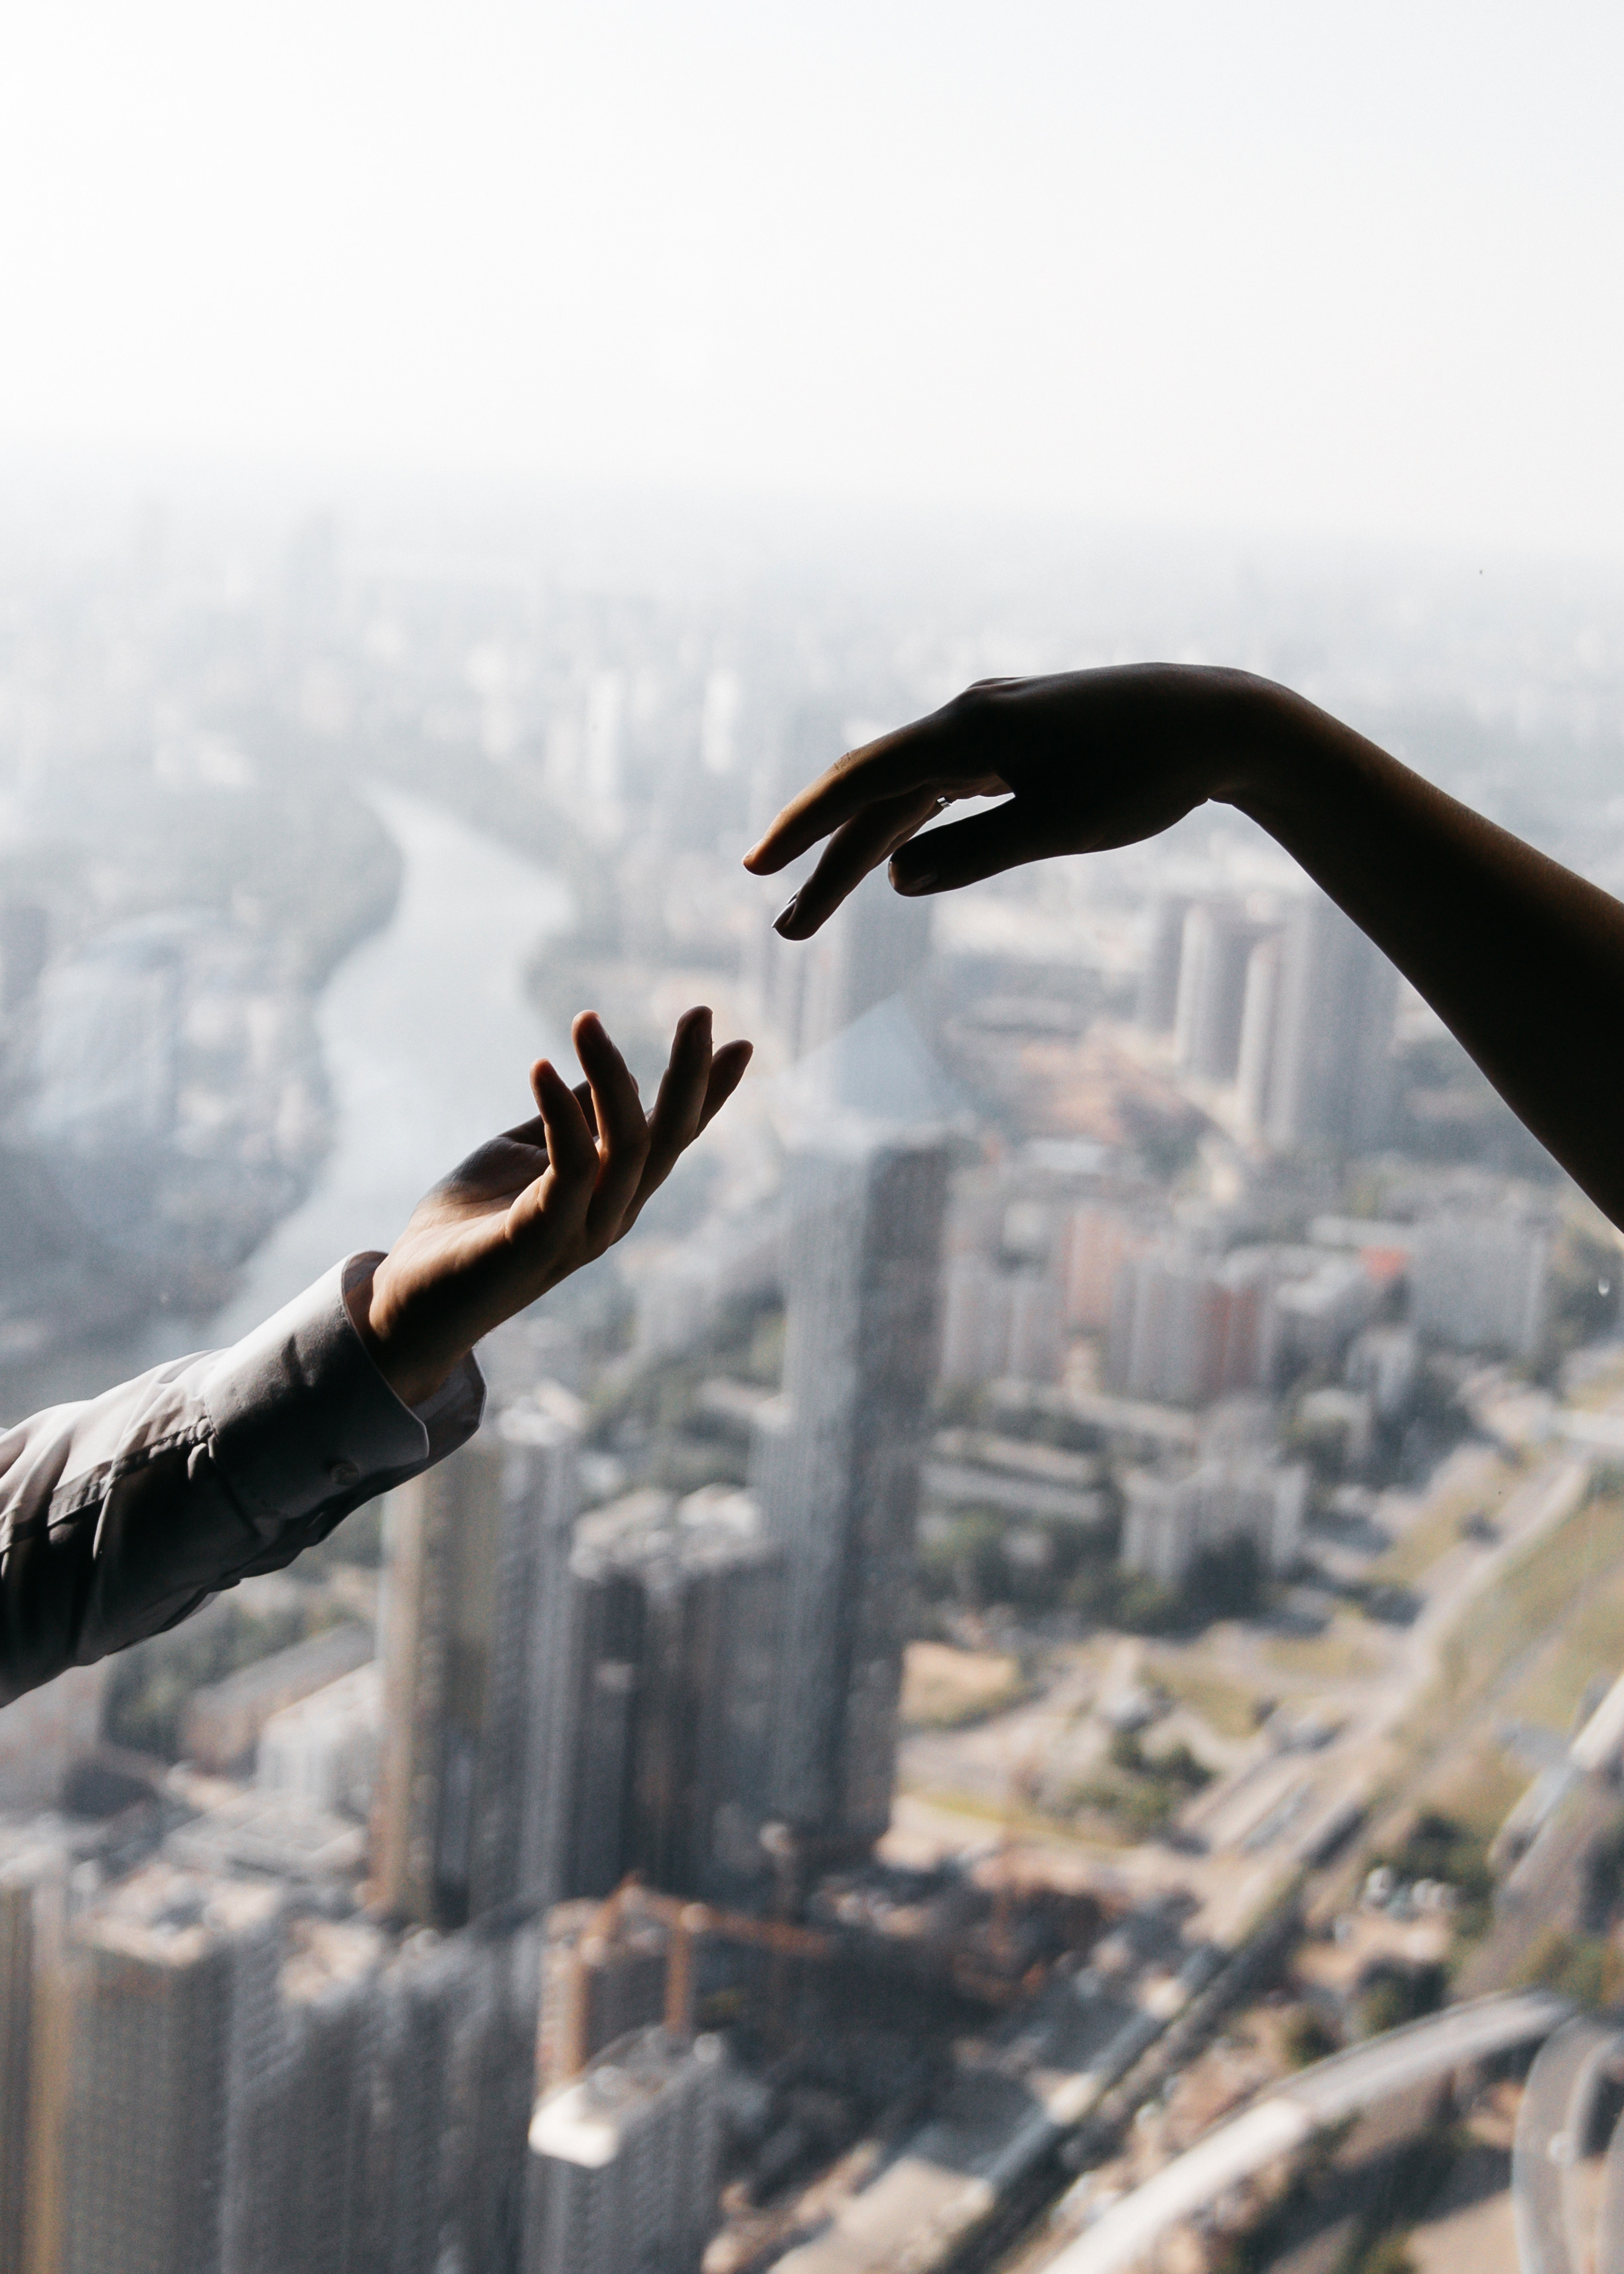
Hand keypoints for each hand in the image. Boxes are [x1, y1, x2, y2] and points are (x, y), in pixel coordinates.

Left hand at [352, 1007, 751, 1406]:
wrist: (409, 1303)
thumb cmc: (463, 1228)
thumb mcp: (518, 1156)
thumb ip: (562, 1122)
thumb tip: (600, 1081)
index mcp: (612, 1194)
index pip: (672, 1138)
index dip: (709, 1093)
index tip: (741, 1042)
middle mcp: (611, 1214)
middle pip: (667, 1140)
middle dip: (690, 1076)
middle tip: (698, 1012)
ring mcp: (580, 1232)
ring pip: (627, 1147)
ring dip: (612, 1076)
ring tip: (586, 1019)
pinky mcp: (538, 1240)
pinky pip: (570, 1170)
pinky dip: (563, 1115)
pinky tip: (541, 1068)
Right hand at [744, 664, 1285, 936]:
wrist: (1219, 719)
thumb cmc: (1146, 773)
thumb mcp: (1059, 825)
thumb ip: (973, 853)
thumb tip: (895, 880)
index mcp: (969, 729)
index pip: (861, 781)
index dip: (804, 827)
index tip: (757, 869)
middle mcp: (969, 716)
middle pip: (873, 793)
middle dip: (824, 859)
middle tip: (785, 928)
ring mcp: (991, 725)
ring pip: (906, 794)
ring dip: (862, 852)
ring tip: (817, 911)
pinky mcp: (1016, 739)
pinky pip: (941, 787)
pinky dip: (909, 828)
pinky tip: (892, 864)